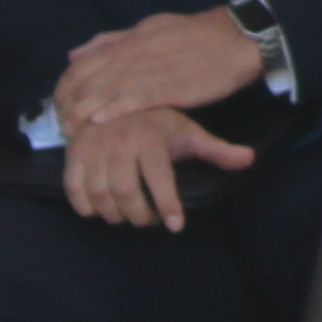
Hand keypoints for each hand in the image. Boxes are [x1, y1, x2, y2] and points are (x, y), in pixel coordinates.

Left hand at [53, 7, 264, 134]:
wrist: (238, 39)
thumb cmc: (196, 34)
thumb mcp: (151, 28)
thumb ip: (113, 41)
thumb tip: (76, 53)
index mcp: (132, 39)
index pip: (87, 60)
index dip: (68, 82)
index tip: (59, 102)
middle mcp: (138, 52)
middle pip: (94, 76)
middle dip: (73, 101)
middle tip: (61, 123)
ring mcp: (155, 68)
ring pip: (111, 88)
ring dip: (88, 109)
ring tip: (72, 127)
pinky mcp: (173, 86)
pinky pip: (140, 97)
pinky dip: (117, 108)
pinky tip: (101, 120)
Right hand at [64, 103, 253, 229]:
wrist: (120, 94)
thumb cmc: (159, 120)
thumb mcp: (188, 131)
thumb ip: (215, 149)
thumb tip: (249, 159)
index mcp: (150, 139)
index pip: (159, 178)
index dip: (167, 205)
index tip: (175, 226)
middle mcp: (120, 143)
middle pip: (124, 192)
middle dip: (137, 215)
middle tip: (148, 221)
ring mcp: (94, 147)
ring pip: (98, 192)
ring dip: (112, 213)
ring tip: (126, 216)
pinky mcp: (75, 151)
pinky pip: (73, 185)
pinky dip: (83, 204)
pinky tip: (97, 210)